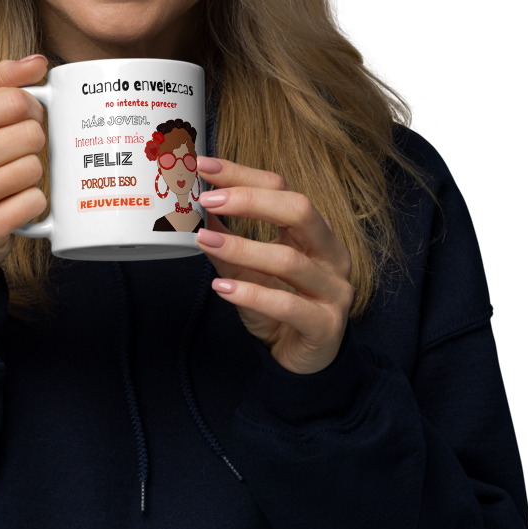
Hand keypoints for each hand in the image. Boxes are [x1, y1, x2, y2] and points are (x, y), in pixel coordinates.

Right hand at [0, 55, 48, 275]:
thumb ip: (1, 86)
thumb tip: (39, 61)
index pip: (14, 101)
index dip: (32, 109)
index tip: (26, 120)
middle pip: (29, 135)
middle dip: (34, 145)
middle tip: (18, 155)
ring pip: (33, 169)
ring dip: (32, 175)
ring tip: (12, 181)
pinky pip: (33, 203)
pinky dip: (33, 203)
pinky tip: (13, 205)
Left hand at [194, 157, 353, 374]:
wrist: (304, 362)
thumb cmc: (278, 307)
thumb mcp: (247, 270)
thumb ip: (226, 242)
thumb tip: (194, 212)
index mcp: (314, 231)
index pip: (282, 189)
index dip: (242, 175)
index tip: (205, 166)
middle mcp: (330, 253)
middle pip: (299, 210)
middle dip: (250, 201)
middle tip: (208, 199)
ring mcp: (333, 290)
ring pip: (290, 259)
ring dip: (242, 248)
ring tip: (204, 241)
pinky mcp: (326, 325)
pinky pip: (289, 305)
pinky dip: (252, 294)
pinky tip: (222, 287)